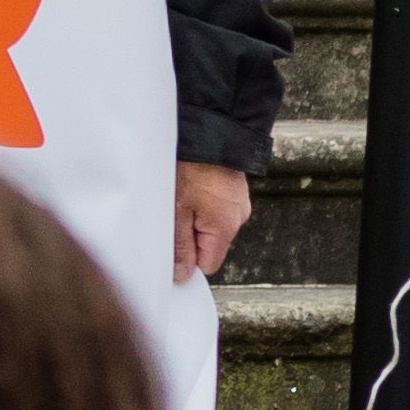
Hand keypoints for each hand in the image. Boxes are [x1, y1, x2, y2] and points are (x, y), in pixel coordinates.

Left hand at [174, 161, 251, 282]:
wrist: (209, 134)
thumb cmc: (190, 169)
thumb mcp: (177, 211)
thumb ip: (180, 246)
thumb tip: (182, 275)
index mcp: (225, 227)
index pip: (208, 264)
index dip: (188, 260)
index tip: (171, 247)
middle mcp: (238, 218)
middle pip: (210, 245)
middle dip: (189, 237)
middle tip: (172, 217)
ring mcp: (238, 204)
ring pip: (211, 227)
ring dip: (194, 220)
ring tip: (181, 200)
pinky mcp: (234, 192)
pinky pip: (216, 210)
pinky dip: (202, 206)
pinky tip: (191, 190)